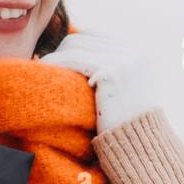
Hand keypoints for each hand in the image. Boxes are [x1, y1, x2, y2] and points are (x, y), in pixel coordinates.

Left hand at [40, 31, 156, 133]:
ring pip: (75, 45)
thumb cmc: (127, 126)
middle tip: (45, 65)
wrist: (141, 148)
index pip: (95, 35)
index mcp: (139, 53)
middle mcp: (134, 52)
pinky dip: (56, 62)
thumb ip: (112, 72)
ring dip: (55, 56)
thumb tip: (82, 60)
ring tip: (41, 68)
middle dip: (61, 50)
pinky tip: (43, 69)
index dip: (73, 46)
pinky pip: (74, 59)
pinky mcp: (113, 72)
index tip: (56, 60)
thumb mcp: (128, 92)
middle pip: (84, 38)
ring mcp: (125, 61)